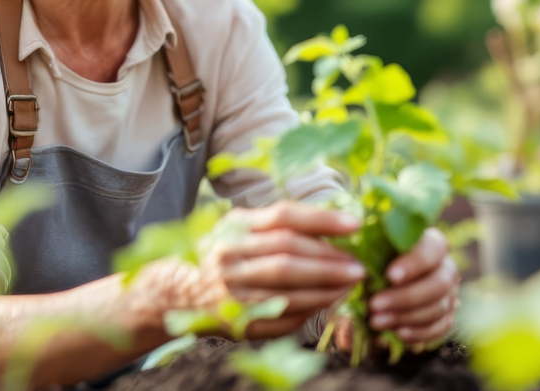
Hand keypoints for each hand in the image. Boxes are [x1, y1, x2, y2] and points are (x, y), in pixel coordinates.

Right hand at [163, 200, 364, 338]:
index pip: (283, 217)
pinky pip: (283, 317)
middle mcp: (230, 258)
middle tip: (359, 266)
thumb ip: (279, 224)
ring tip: (351, 284)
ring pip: (288, 290)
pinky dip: (311, 309)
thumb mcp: (242, 227)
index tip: (355, 225)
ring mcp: (233, 293)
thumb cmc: (225, 253)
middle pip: (288, 255)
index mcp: (235, 228)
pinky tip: (329, 302)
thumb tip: (333, 226)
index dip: (322, 220)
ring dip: (326, 288)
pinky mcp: (239, 322)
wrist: (180, 292)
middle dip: (329, 261)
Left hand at [366, 227, 458, 351]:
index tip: (389, 276)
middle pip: (439, 283)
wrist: (378, 288)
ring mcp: (450, 293)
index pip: (434, 248)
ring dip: (406, 316)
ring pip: (439, 307)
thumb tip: (359, 262)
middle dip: (405, 297)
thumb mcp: (369, 252)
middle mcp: (446, 267)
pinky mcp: (447, 316)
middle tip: (374, 305)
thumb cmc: (373, 262)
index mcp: (431, 243)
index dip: (414, 263)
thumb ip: (368, 252)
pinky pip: (441, 327)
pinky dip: (419, 332)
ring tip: (376, 321)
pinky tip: (398, 333)